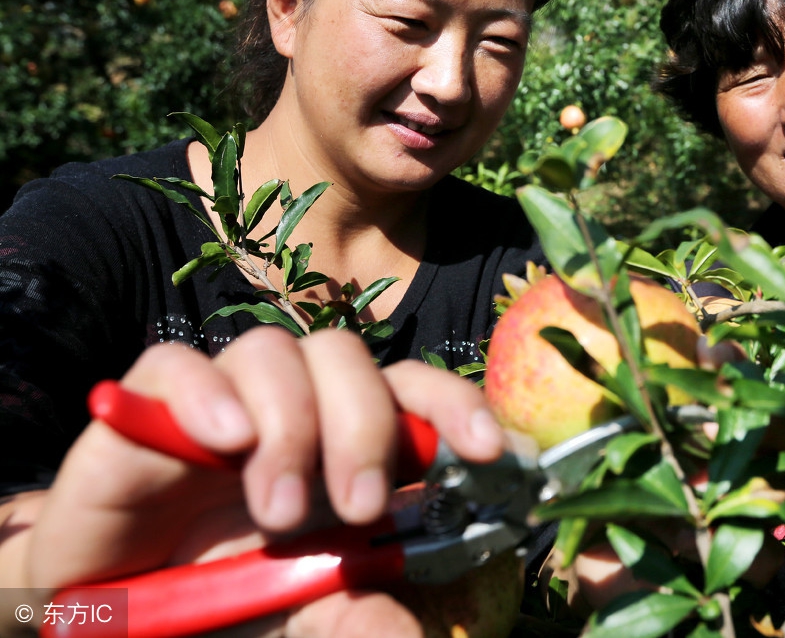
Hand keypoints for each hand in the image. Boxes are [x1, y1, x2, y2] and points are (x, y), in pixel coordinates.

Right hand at [16, 326, 505, 636]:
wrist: (118, 616)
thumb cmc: (229, 604)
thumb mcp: (309, 616)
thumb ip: (361, 615)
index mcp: (344, 439)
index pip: (412, 390)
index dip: (457, 406)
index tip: (489, 450)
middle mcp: (291, 404)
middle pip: (345, 356)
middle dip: (365, 425)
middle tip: (359, 508)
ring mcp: (220, 399)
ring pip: (272, 351)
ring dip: (289, 425)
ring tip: (278, 513)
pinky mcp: (144, 410)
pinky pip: (174, 364)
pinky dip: (205, 394)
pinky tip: (224, 442)